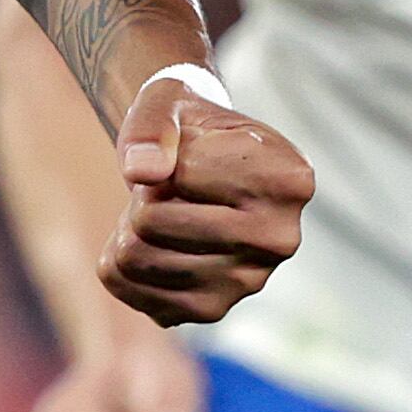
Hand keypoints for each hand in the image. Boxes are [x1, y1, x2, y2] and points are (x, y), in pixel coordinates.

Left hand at [99, 73, 311, 326]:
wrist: (201, 164)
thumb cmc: (188, 127)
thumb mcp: (168, 102)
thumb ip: (153, 126)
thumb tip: (141, 172)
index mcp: (289, 178)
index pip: (182, 173)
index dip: (163, 155)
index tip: (186, 151)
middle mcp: (279, 238)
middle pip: (153, 223)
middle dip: (142, 195)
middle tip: (163, 184)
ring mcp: (248, 281)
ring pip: (136, 258)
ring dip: (128, 227)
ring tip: (160, 209)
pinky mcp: (212, 309)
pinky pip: (130, 289)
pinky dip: (122, 261)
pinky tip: (152, 241)